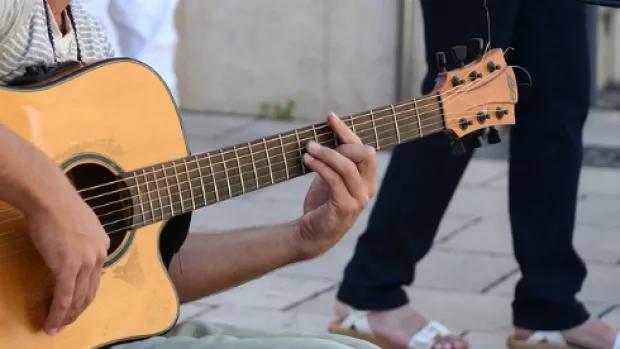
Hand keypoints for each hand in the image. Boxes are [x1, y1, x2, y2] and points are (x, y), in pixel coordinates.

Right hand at [25, 183, 109, 335]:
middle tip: (64, 323)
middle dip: (77, 311)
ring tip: (55, 327)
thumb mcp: (79, 224)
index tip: (73, 305)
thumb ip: (80, 240)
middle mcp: (99, 255)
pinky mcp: (68, 266)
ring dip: (67, 317)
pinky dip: (58, 314)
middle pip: (90, 292)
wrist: (49, 197)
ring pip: (79, 299)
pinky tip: (51, 323)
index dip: (84, 295)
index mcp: (103, 245)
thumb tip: (71, 251)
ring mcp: (86, 261)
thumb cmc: (58, 205)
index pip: (96, 278)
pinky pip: (65, 297)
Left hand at [296, 112, 376, 257]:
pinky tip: (307, 160)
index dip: (347, 131)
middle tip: (315, 141)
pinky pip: (334, 180)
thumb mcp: (330, 178)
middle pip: (364, 154)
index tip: (330, 117)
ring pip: (347, 167)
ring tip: (308, 149)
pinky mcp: (345, 207)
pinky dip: (320, 166)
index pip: (364, 149)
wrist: (311, 234)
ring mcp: (359, 199)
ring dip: (326, 154)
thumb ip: (336, 160)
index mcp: (368, 179)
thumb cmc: (322, 204)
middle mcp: (368, 188)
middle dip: (341, 141)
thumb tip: (330, 132)